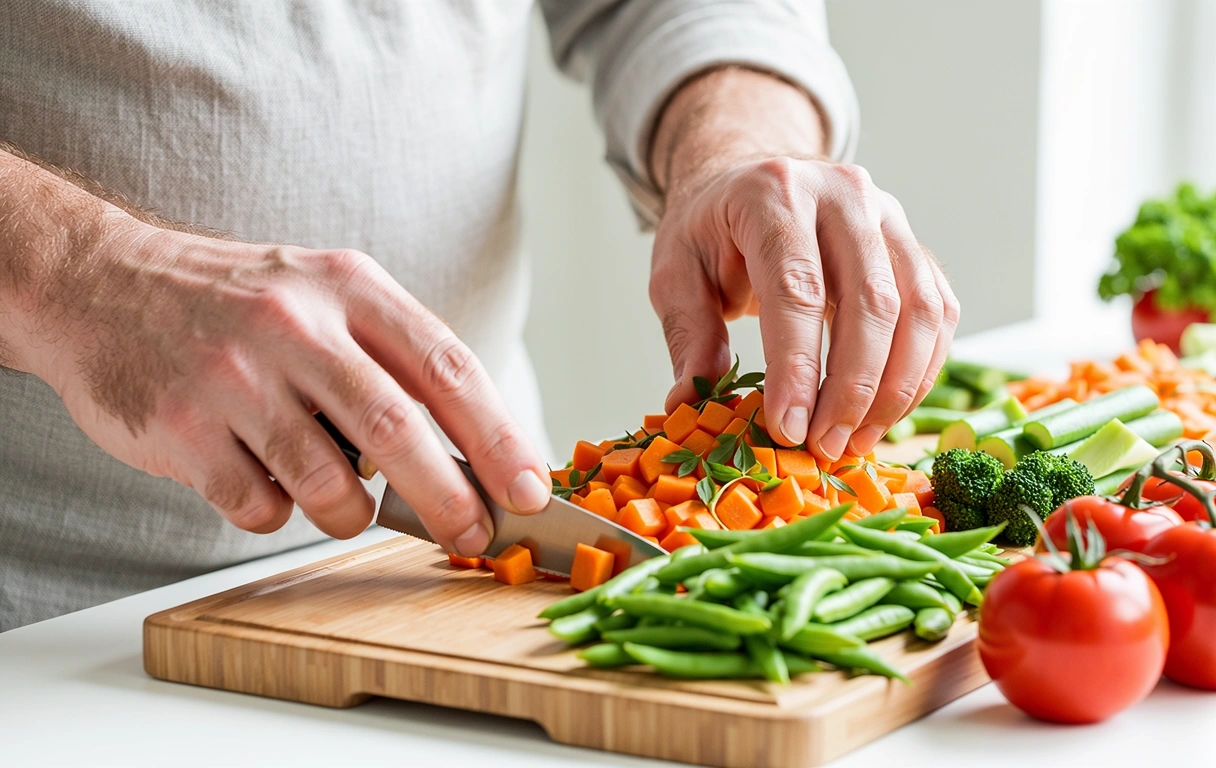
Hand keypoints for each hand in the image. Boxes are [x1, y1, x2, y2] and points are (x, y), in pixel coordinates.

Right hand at [22, 220, 550, 554]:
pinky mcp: (182, 428)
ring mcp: (235, 376)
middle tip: (476, 538)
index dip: (499, 436)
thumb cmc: (241, 305)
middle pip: (398, 431)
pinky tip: (263, 478)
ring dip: (351, 514)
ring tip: (343, 501)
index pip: (447, 367)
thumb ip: (396, 363)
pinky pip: (259, 506)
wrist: (104, 283)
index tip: (531, 490)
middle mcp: (295, 325)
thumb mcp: (329, 295)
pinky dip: (278, 512)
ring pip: (328, 485)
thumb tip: (475, 458)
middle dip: (451, 499)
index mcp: (350, 288)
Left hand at [648, 70, 958, 460]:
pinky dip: (918, 372)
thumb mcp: (675, 271)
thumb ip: (688, 332)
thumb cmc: (713, 230)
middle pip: (871, 301)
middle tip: (825, 446)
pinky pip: (939, 313)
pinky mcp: (915, 246)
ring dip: (894, 389)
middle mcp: (844, 194)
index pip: (796, 288)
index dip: (797, 367)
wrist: (754, 179)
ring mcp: (890, 217)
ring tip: (855, 440)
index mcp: (774, 193)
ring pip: (920, 310)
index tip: (788, 429)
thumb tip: (690, 401)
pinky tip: (883, 413)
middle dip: (852, 389)